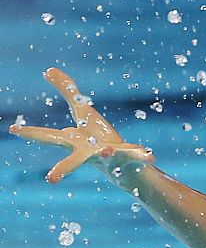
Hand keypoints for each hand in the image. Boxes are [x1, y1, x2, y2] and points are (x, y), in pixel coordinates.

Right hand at [10, 68, 154, 182]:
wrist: (125, 167)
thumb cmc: (99, 139)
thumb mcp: (83, 112)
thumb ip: (67, 91)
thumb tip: (48, 69)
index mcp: (75, 142)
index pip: (50, 138)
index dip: (31, 133)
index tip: (13, 129)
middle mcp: (90, 153)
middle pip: (75, 160)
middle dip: (64, 168)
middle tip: (51, 178)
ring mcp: (111, 158)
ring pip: (107, 159)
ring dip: (106, 155)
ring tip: (106, 152)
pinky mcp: (131, 160)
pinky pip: (138, 157)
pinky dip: (143, 156)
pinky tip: (150, 156)